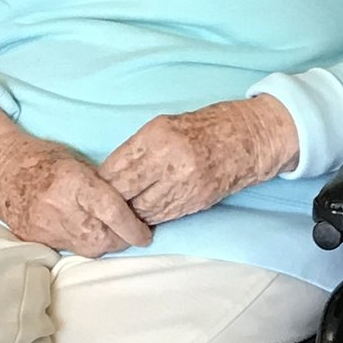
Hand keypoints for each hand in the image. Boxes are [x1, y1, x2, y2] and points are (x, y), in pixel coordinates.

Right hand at [0, 96, 151, 255]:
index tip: (145, 234)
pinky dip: (82, 243)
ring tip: (108, 231)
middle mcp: (58, 207)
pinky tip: (84, 231)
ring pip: (88, 249)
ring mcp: (44, 226)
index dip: (133, 227)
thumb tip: (131, 206)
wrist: (1, 169)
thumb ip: (102, 186)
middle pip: (103, 238)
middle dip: (122, 239)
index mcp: (72, 181)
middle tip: (130, 232)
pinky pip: (69, 249)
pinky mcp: (35, 239)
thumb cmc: (43, 159)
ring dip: (104, 243)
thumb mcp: (78, 162)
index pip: (112, 211)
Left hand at [99, 96, 297, 224]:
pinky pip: (162, 216)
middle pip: (124, 193)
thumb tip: (108, 176)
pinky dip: (150, 216)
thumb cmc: (202, 128)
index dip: (102, 183)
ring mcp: (184, 184)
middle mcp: (169, 161)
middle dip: (113, 201)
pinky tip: (147, 212)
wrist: (246, 139)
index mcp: (156, 136)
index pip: (114, 169)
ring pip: (141, 210)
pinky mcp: (196, 201)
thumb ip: (137, 149)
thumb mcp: (163, 126)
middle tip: (105, 205)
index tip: (96, 188)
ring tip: (126, 210)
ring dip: (131, 212)